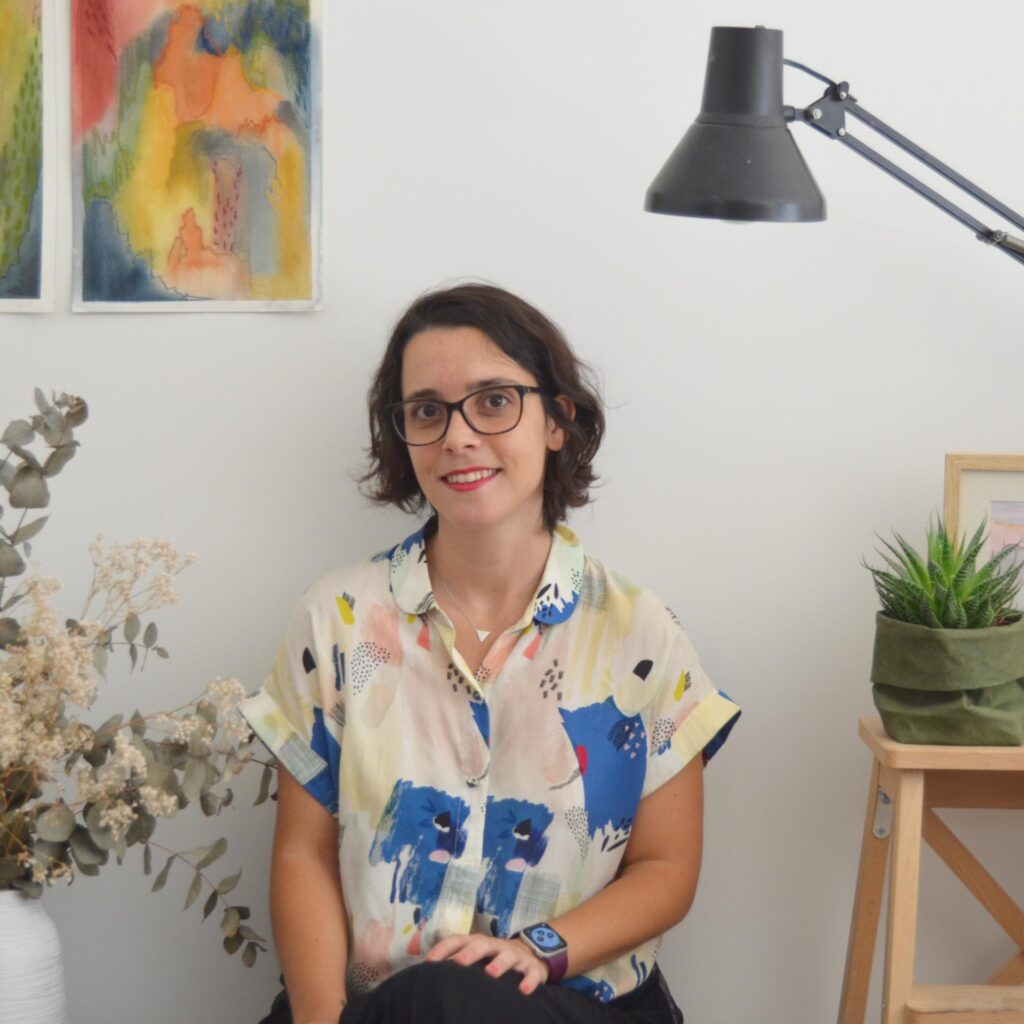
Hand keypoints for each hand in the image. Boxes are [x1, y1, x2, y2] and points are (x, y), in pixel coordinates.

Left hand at [425, 934, 548, 994]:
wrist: (530, 954)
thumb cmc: (493, 959)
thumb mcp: (477, 957)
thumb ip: (457, 962)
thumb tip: (426, 976)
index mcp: (479, 942)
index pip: (459, 940)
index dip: (444, 948)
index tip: (430, 961)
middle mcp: (496, 946)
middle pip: (482, 944)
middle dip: (470, 953)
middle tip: (458, 963)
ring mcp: (515, 956)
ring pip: (507, 956)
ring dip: (498, 964)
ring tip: (490, 974)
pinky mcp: (532, 968)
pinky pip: (532, 974)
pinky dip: (529, 981)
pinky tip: (523, 991)